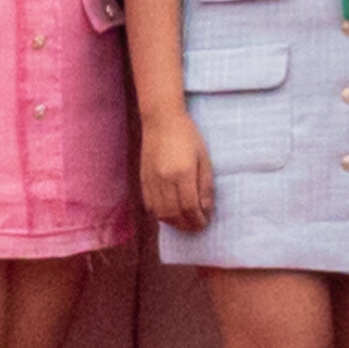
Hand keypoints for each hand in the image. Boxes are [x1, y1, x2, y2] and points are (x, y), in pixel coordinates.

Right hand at [138, 109, 217, 235]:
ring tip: (184, 223)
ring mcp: (151, 180)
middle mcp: (164, 179)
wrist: (161, 120)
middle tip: (196, 227)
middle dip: (186, 225)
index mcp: (183, 173)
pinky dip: (160, 214)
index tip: (205, 224)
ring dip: (173, 222)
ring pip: (160, 212)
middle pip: (174, 214)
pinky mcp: (143, 178)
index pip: (190, 207)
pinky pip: (149, 204)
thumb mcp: (204, 158)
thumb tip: (206, 209)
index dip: (198, 220)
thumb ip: (205, 185)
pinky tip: (170, 213)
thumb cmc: (188, 136)